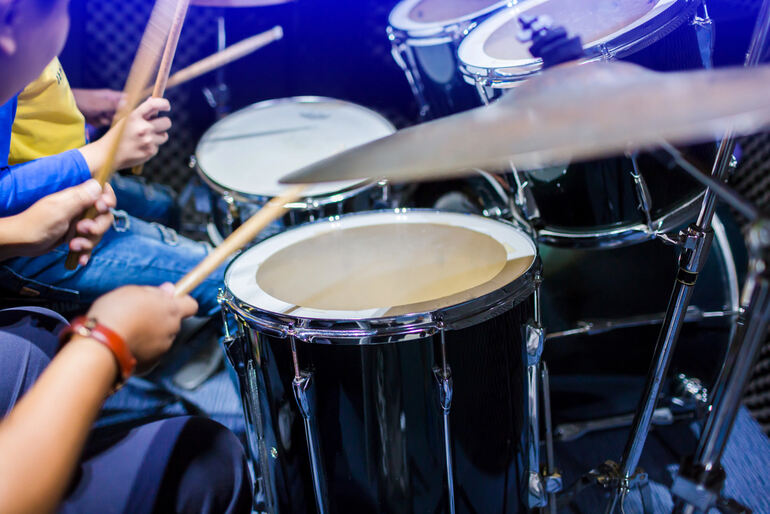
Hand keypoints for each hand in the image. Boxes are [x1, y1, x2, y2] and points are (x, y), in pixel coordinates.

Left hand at [0, 179, 115, 263]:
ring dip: (89, 242)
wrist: (21, 242)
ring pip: (97, 233)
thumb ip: (80, 198)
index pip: (101, 193)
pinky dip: (86, 252)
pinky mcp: (76, 237)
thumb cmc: (36, 224)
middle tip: (83, 230)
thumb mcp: (60, 210)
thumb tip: (98, 184)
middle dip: (97, 226)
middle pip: (104, 216)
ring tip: (73, 246)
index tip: (102, 207)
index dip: (107, 200)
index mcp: (76, 198)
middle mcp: (80, 210)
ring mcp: (78, 224)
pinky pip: (89, 244)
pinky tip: (81, 260)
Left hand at [71, 88, 124, 127]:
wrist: (66, 107)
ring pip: (112, 118)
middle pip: (120, 111)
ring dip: (107, 120)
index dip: (130, 106)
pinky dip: (99, 122)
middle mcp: (108, 102)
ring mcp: (102, 110)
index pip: (126, 99)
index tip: (129, 113)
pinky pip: (103, 122)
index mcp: (110, 96)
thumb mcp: (100, 104)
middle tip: (112, 117)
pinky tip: (94, 121)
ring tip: (100, 118)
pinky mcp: (96, 117)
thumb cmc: (83, 102)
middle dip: (116, 116)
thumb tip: (129, 103)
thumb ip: (114, 105)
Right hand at [79, 98, 170, 172]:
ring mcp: (147, 140)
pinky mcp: (150, 151)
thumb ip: (141, 112)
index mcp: (134, 116)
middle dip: (164, 123)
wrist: (108, 155)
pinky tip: (140, 148)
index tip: (167, 106)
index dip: (163, 103)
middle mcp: (142, 128)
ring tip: (144, 139)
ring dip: (158, 136)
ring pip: (164, 136)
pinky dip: (151, 147)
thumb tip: (154, 99)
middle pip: (167, 122)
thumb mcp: (126, 120)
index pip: (154, 105)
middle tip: (157, 125)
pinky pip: (157, 146)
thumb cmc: (118, 135)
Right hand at [86, 284, 197, 372]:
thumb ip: (155, 292)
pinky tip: (125, 345)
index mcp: (170, 310)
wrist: (102, 344)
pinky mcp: (151, 364)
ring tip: (128, 332)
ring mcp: (163, 349)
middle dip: (160, 319)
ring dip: (150, 335)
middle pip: (173, 323)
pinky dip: (141, 350)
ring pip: (161, 339)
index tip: (171, 301)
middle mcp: (171, 330)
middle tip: (139, 315)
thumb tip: (169, 290)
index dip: (182, 302)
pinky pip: (149, 355)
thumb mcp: (132, 291)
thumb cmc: (115, 313)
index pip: (191, 305)